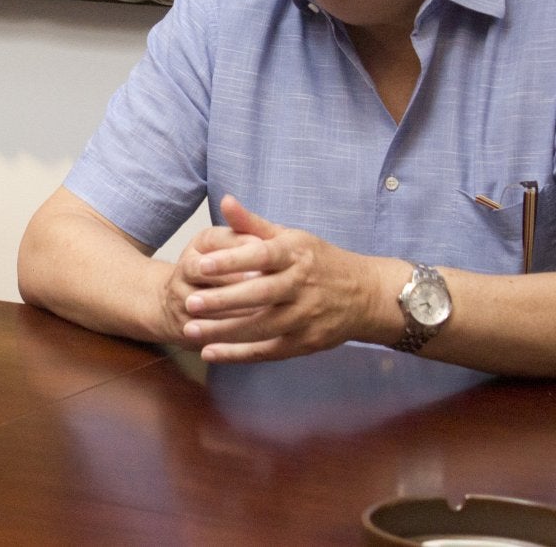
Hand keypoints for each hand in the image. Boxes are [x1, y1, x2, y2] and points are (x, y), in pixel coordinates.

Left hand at [177, 195, 384, 362]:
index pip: (261, 256)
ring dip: (225, 332)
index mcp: (296, 255)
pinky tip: (211, 352)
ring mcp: (306, 317)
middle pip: (260, 294)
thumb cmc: (319, 261)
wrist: (367, 295)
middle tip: (189, 303)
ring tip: (191, 329)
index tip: (200, 263)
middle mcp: (302, 286)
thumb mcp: (291, 237)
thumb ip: (253, 224)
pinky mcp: (306, 343)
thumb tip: (225, 201)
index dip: (231, 260)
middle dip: (223, 301)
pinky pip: (268, 350)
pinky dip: (239, 354)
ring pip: (262, 327)